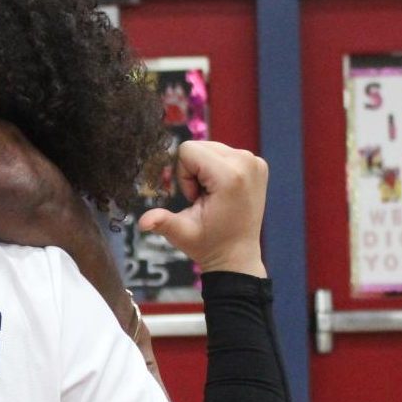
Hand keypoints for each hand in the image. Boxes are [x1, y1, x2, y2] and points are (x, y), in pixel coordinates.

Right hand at [138, 141, 267, 276]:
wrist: (238, 256)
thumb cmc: (208, 245)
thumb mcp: (181, 233)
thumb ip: (162, 222)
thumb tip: (142, 223)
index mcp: (229, 176)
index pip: (188, 149)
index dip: (183, 175)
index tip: (195, 198)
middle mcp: (246, 162)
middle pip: (199, 146)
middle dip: (193, 170)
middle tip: (204, 199)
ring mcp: (255, 162)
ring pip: (211, 148)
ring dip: (205, 170)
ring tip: (214, 197)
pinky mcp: (258, 164)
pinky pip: (225, 153)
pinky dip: (218, 169)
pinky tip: (223, 192)